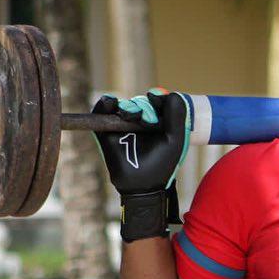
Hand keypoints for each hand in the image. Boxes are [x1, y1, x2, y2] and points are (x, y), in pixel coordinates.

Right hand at [93, 89, 190, 241]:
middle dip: (144, 106)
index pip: (157, 102)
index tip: (158, 102)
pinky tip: (113, 104)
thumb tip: (165, 93)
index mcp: (158, 124)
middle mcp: (140, 123)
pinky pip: (102, 110)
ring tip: (132, 117)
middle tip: (147, 120)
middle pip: (140, 102)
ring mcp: (122, 126)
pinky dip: (106, 103)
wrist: (142, 185)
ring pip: (124, 104)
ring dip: (129, 106)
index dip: (158, 100)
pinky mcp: (106, 131)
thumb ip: (176, 114)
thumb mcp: (175, 138)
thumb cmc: (161, 165)